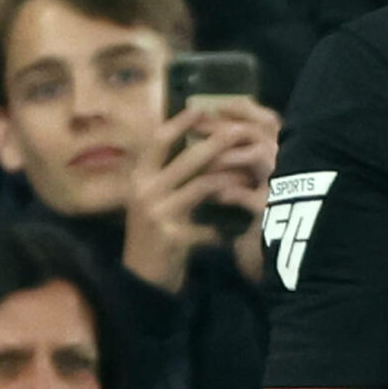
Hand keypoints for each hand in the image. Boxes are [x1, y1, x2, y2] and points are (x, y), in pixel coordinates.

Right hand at [122, 103, 277, 293]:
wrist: (140, 281)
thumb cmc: (151, 237)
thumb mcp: (153, 202)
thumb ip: (170, 178)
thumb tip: (198, 149)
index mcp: (139, 178)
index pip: (158, 141)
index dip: (180, 123)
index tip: (201, 107)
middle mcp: (145, 190)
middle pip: (187, 158)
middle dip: (217, 142)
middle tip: (240, 131)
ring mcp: (158, 213)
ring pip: (202, 186)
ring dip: (229, 181)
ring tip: (249, 178)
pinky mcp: (173, 236)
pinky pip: (208, 226)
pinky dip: (223, 228)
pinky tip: (235, 229)